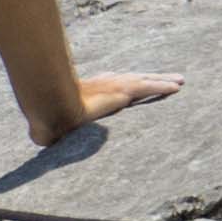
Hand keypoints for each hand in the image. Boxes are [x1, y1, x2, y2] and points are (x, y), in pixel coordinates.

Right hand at [33, 70, 181, 146]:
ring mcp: (116, 85)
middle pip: (135, 79)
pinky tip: (177, 88)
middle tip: (168, 79)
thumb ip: (51, 133)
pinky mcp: (122, 90)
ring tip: (180, 81)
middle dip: (151, 78)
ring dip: (164, 81)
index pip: (114, 84)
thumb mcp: (53, 126)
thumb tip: (41, 142)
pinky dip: (163, 87)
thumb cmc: (49, 116)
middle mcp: (106, 84)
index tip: (135, 83)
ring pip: (146, 81)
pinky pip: (148, 88)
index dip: (126, 83)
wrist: (53, 106)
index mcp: (92, 90)